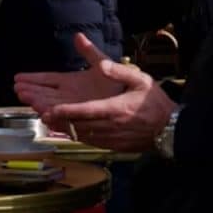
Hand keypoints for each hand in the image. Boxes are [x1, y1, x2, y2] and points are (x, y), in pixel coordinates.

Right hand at [13, 34, 124, 115]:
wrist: (136, 104)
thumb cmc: (120, 83)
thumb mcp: (104, 63)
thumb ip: (91, 53)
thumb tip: (78, 36)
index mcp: (71, 81)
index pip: (48, 79)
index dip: (33, 79)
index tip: (18, 78)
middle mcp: (69, 96)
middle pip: (45, 94)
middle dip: (31, 92)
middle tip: (18, 89)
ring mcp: (74, 109)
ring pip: (53, 107)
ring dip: (40, 103)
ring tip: (28, 99)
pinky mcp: (81, 121)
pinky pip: (65, 121)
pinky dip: (55, 119)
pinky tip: (46, 117)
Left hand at [17, 33, 176, 151]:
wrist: (171, 129)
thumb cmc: (155, 102)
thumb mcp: (140, 80)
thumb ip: (119, 71)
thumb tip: (103, 65)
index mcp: (116, 109)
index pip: (85, 112)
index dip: (65, 112)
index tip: (49, 111)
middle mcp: (111, 127)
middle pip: (78, 126)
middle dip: (59, 121)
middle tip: (41, 115)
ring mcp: (112, 139)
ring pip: (82, 136)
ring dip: (65, 129)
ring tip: (49, 121)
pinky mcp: (114, 147)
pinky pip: (91, 142)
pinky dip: (77, 136)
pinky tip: (69, 131)